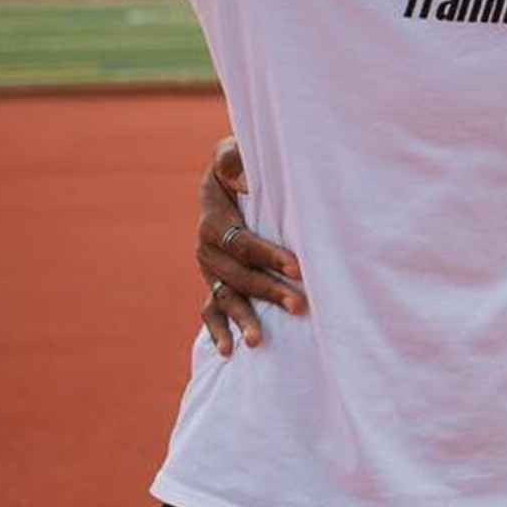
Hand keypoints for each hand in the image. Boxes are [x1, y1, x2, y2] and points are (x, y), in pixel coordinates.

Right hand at [196, 136, 303, 354]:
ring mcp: (209, 269)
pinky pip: (210, 310)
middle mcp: (207, 246)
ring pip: (225, 297)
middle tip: (299, 305)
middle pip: (237, 274)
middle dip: (268, 290)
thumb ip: (234, 161)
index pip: (241, 241)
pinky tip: (228, 352)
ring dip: (243, 318)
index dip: (268, 255)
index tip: (298, 267)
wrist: (229, 180)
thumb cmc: (240, 166)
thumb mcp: (232, 154)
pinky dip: (218, 331)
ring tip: (259, 341)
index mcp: (213, 216)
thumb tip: (245, 182)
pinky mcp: (214, 283)